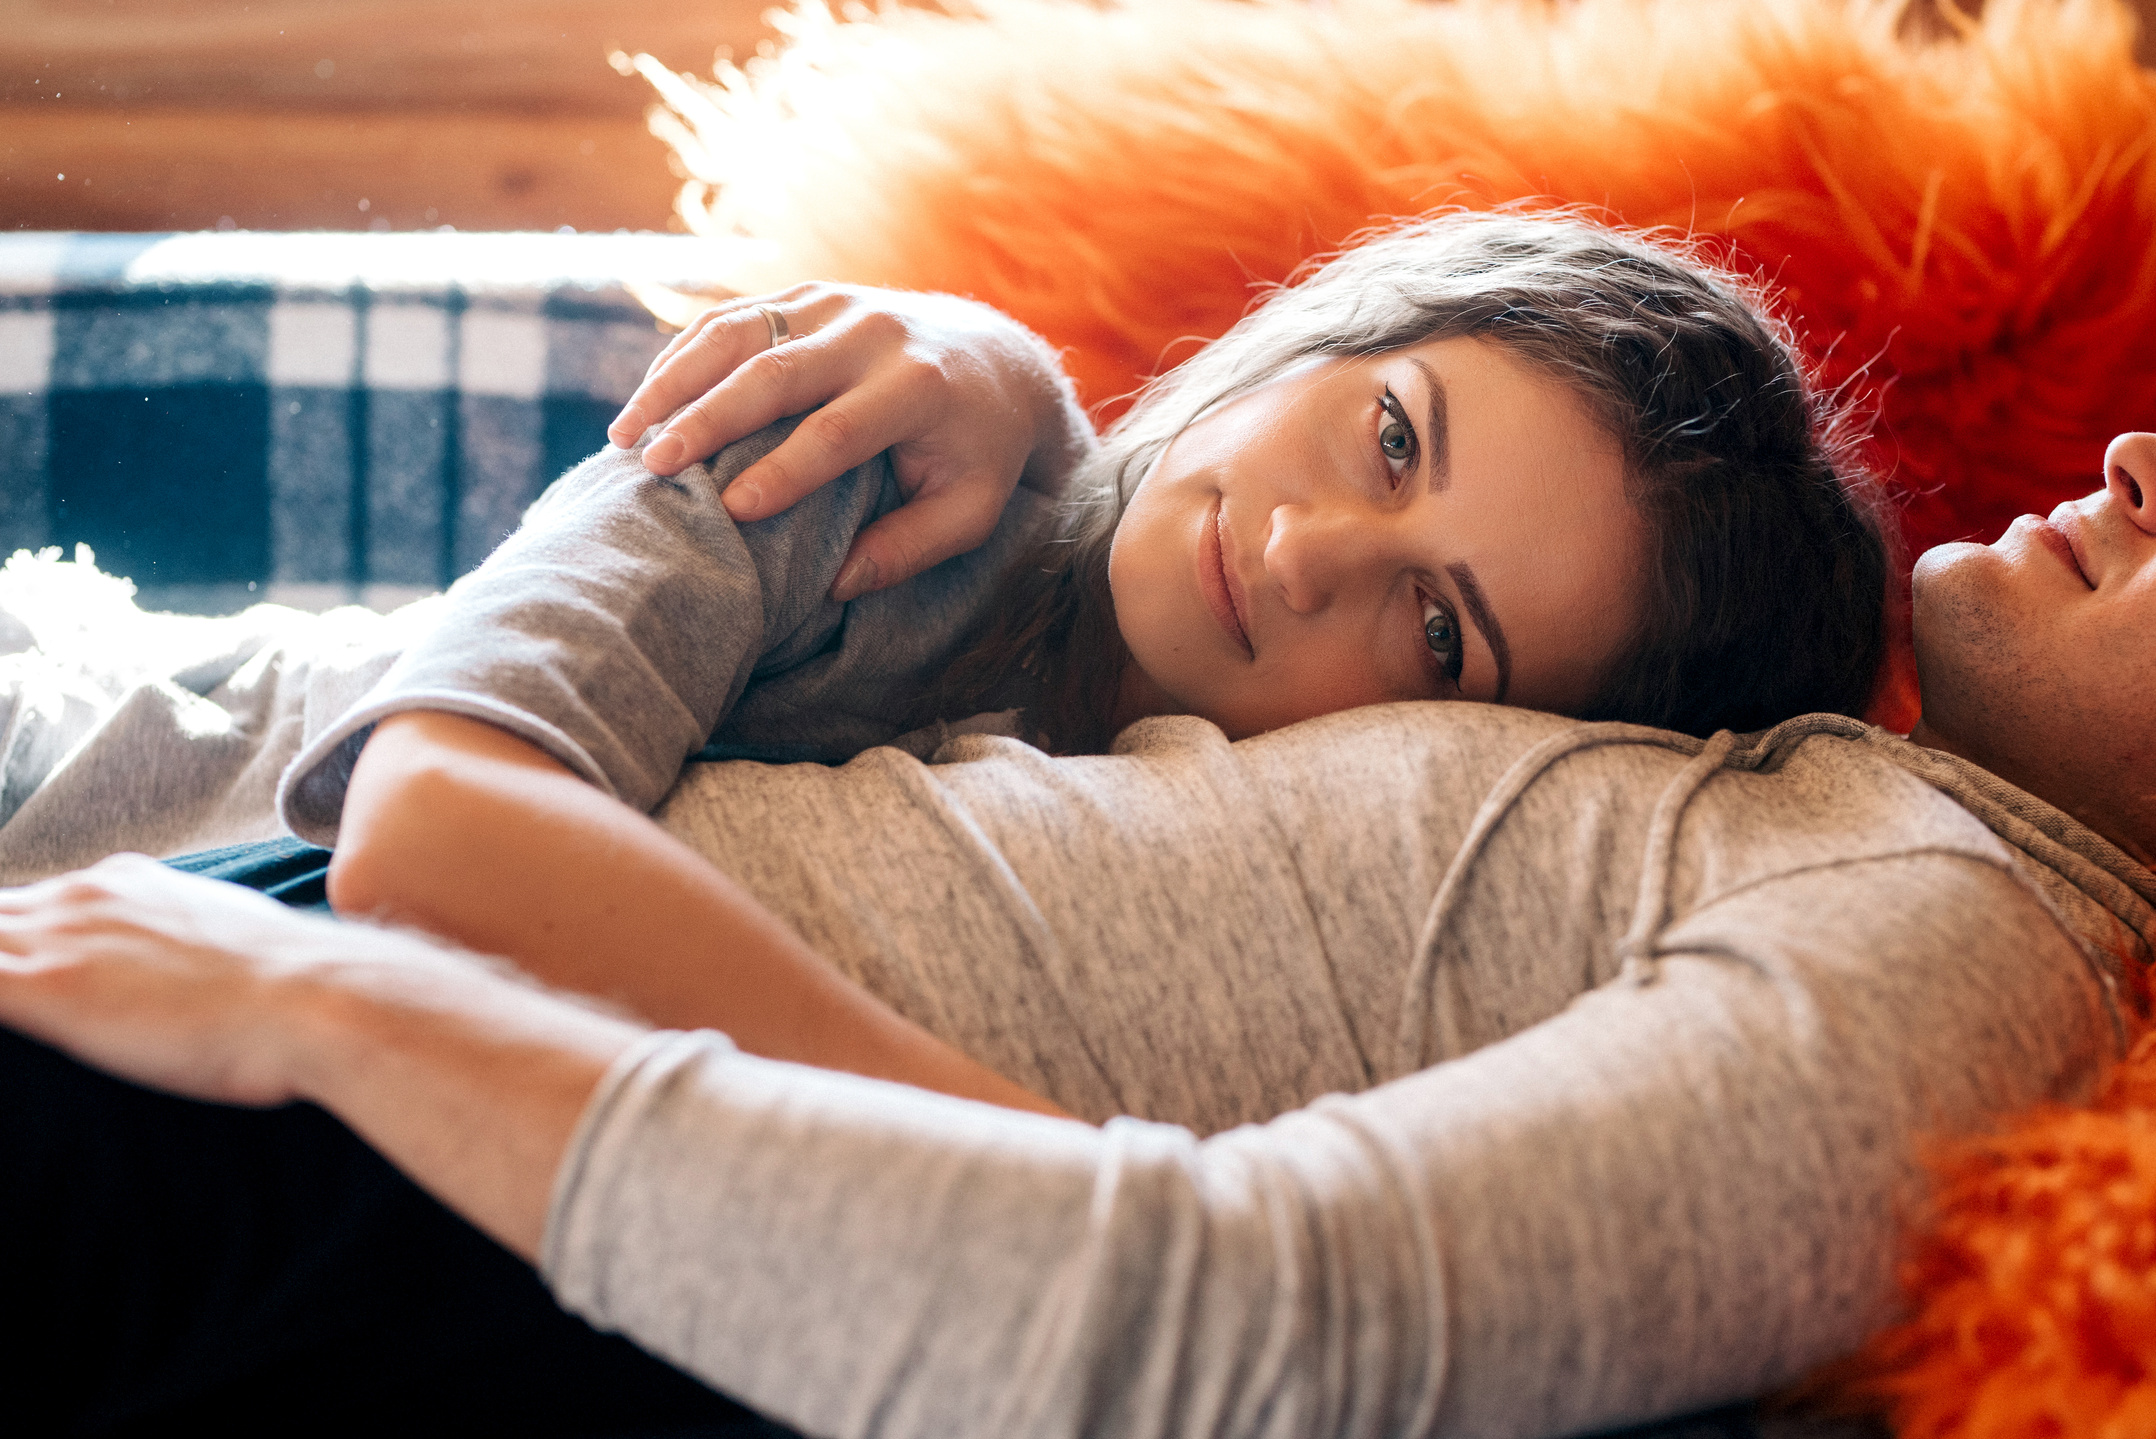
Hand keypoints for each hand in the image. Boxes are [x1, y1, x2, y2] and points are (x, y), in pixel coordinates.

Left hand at [0, 854, 502, 1108]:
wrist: (320, 997)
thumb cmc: (298, 990)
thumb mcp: (239, 945)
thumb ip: (195, 944)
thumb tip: (203, 978)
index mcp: (128, 883)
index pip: (31, 906)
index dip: (15, 941)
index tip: (30, 972)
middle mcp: (83, 896)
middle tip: (20, 994)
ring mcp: (60, 938)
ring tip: (16, 998)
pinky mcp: (46, 988)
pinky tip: (10, 1010)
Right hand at [607, 284, 1095, 601]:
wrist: (997, 358)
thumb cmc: (979, 453)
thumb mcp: (970, 510)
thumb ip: (911, 548)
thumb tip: (836, 586)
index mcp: (921, 386)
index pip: (841, 429)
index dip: (786, 469)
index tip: (733, 511)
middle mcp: (876, 333)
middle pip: (778, 372)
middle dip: (709, 418)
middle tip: (653, 466)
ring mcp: (837, 303)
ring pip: (741, 332)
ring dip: (675, 380)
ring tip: (625, 436)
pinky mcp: (808, 294)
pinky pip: (735, 317)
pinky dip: (683, 355)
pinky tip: (646, 400)